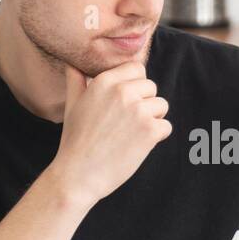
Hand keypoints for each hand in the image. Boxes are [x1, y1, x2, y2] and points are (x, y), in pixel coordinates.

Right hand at [49, 61, 171, 204]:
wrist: (79, 175)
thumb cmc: (75, 141)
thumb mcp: (72, 105)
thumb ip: (76, 80)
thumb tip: (73, 64)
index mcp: (104, 81)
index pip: (137, 68)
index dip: (135, 85)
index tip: (126, 102)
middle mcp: (123, 91)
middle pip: (151, 87)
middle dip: (144, 103)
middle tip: (125, 124)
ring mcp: (138, 111)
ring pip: (162, 106)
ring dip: (152, 120)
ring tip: (130, 134)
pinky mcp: (150, 131)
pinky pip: (166, 126)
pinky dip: (157, 137)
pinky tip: (137, 145)